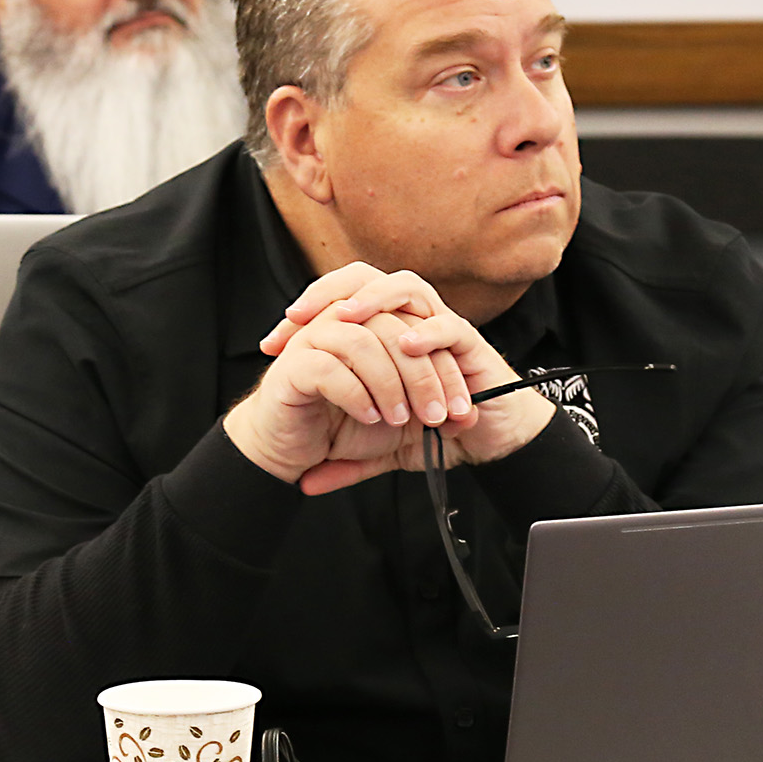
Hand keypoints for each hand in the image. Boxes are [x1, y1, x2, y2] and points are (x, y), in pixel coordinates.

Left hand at [230, 264, 553, 494]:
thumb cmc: (439, 432)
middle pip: (367, 277)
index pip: (339, 302)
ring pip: (408, 288)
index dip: (303, 314)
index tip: (270, 343)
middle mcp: (411, 321)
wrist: (492, 442)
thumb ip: (346, 463)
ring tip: (348, 318)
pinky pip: (450, 327)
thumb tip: (304, 484)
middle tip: (298, 316)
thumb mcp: (382, 450)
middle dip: (328, 291)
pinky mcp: (470, 347)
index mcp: (385, 334)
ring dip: (376, 299)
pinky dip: (426, 333)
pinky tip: (405, 344)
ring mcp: (441, 329)